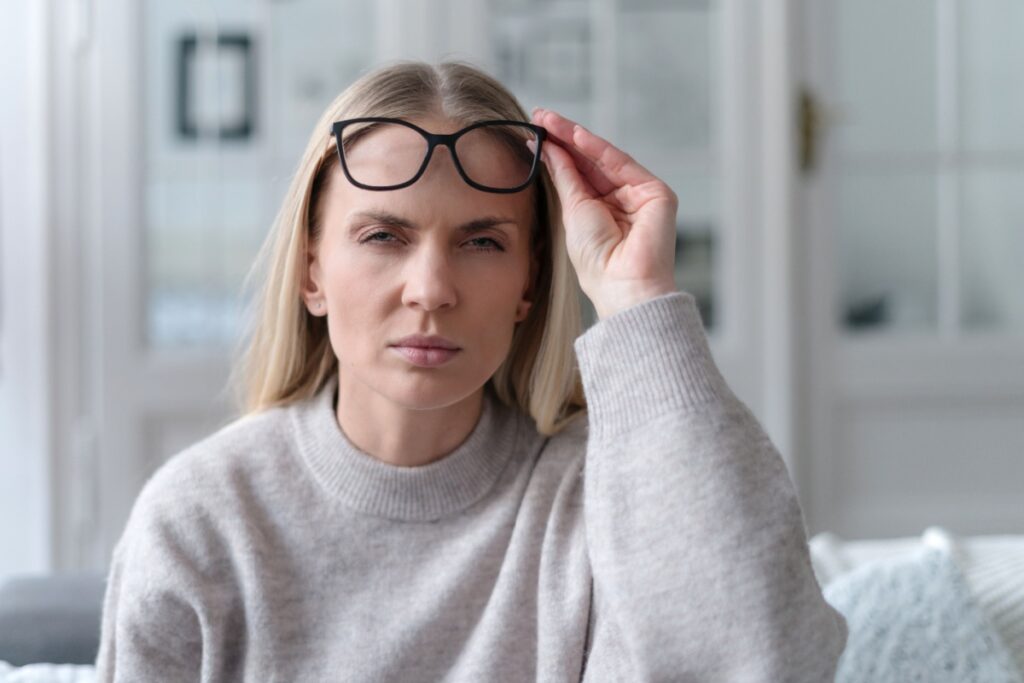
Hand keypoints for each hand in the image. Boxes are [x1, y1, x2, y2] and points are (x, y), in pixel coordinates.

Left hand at [528, 107, 678, 319]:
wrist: (622, 284)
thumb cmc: (597, 260)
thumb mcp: (572, 211)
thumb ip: (565, 176)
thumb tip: (548, 148)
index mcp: (602, 210)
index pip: (579, 172)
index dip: (557, 151)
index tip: (534, 132)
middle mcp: (622, 200)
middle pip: (590, 161)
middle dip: (564, 138)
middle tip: (539, 116)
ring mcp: (640, 195)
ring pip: (604, 158)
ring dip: (575, 137)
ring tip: (549, 121)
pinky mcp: (656, 193)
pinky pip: (622, 164)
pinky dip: (598, 148)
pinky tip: (574, 134)